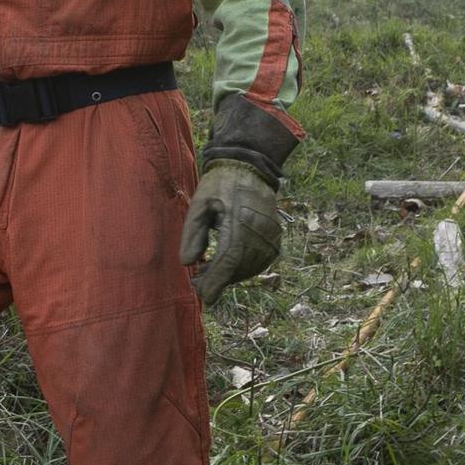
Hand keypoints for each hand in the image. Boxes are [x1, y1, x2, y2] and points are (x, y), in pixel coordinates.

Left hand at [180, 160, 281, 304]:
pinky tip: (226, 266)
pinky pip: (259, 262)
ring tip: (209, 274)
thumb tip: (188, 263)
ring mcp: (271, 236)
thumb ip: (192, 233)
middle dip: (219, 281)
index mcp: (239, 221)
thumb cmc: (219, 184)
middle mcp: (260, 231)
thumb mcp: (199, 203)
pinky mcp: (275, 238)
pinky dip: (243, 268)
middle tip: (199, 284)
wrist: (249, 168)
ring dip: (230, 276)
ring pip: (250, 268)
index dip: (217, 281)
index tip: (205, 297)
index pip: (229, 260)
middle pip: (239, 268)